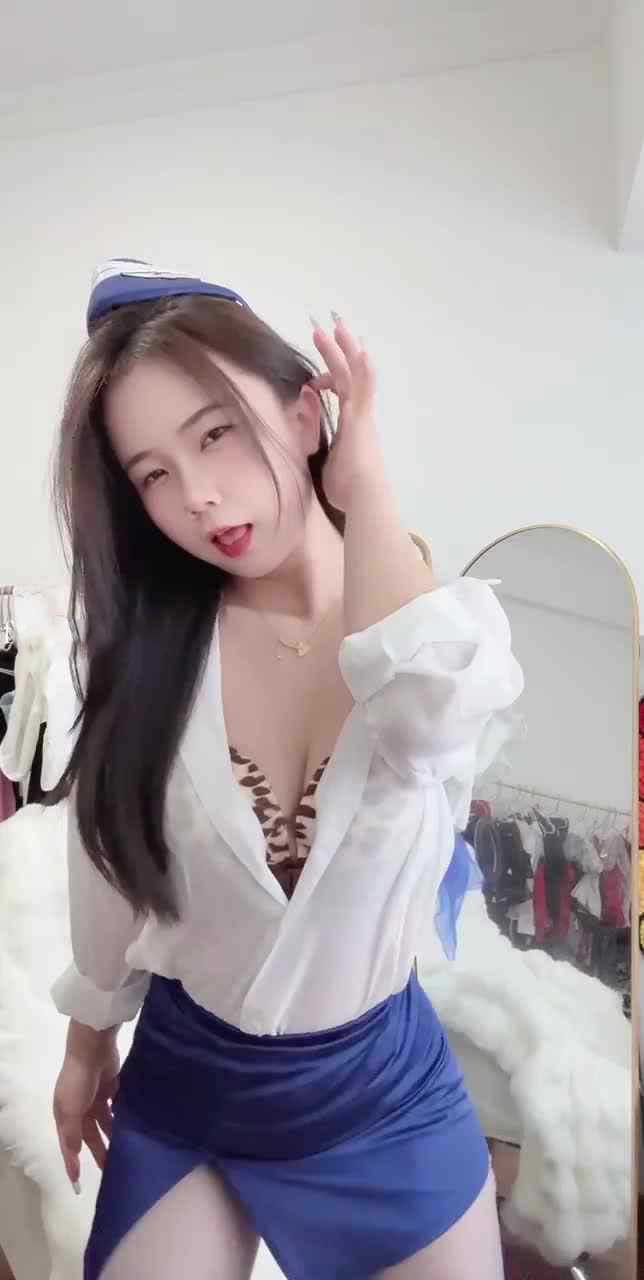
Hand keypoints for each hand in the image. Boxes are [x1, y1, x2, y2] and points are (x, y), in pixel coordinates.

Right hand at [53, 1041, 119, 1185]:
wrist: (93, 1048)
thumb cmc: (78, 1080)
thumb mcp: (71, 1109)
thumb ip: (73, 1132)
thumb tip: (74, 1152)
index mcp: (66, 1115)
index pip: (69, 1145)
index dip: (72, 1163)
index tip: (77, 1183)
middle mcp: (80, 1108)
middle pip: (90, 1136)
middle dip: (99, 1152)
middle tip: (110, 1170)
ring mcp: (96, 1098)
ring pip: (105, 1124)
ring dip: (112, 1137)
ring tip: (124, 1153)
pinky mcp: (111, 1089)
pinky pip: (116, 1109)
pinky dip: (121, 1119)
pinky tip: (130, 1130)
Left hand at [309, 312, 381, 512]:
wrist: (364, 498)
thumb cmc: (347, 489)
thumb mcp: (325, 463)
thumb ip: (317, 446)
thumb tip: (306, 434)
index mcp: (352, 425)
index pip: (341, 392)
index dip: (328, 379)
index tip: (313, 377)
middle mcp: (360, 415)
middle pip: (348, 374)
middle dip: (338, 351)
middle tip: (329, 327)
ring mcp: (362, 414)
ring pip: (355, 373)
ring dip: (345, 348)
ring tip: (334, 325)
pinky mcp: (362, 418)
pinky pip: (364, 388)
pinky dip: (363, 368)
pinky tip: (360, 349)